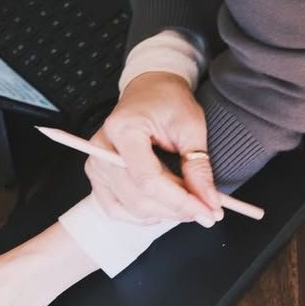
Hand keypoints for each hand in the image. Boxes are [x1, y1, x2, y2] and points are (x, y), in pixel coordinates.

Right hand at [87, 71, 222, 226]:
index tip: (208, 211)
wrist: (150, 90)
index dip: (180, 200)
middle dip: (177, 209)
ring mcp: (95, 165)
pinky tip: (164, 206)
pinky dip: (144, 214)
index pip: (149, 179)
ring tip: (189, 202)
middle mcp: (101, 148)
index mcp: (124, 128)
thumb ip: (198, 165)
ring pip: (131, 208)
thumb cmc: (169, 101)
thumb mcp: (191, 126)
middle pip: (140, 197)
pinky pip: (117, 210)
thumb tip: (209, 203)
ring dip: (164, 213)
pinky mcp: (97, 176)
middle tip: (208, 209)